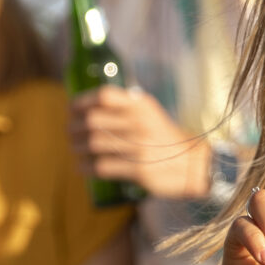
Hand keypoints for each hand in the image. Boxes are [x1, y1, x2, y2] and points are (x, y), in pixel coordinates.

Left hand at [70, 87, 210, 198]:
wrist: (194, 166)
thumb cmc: (166, 139)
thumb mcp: (151, 114)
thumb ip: (126, 108)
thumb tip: (88, 109)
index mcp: (141, 106)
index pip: (103, 95)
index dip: (81, 102)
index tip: (72, 109)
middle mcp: (139, 123)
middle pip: (92, 120)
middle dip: (74, 128)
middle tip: (70, 133)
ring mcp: (139, 147)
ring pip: (93, 144)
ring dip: (77, 148)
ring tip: (74, 149)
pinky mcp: (138, 169)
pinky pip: (101, 166)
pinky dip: (85, 167)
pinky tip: (81, 167)